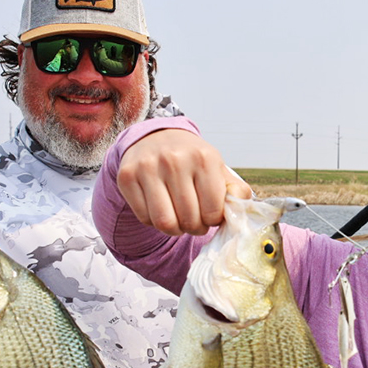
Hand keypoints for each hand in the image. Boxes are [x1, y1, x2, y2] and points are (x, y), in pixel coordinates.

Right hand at [115, 129, 250, 235]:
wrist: (156, 138)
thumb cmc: (192, 161)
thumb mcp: (218, 169)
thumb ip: (236, 192)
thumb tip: (240, 213)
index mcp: (204, 158)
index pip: (212, 212)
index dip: (212, 221)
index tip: (209, 215)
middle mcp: (174, 159)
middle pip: (188, 220)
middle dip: (194, 228)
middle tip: (193, 220)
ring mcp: (148, 167)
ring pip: (164, 223)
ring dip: (174, 230)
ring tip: (178, 220)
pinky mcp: (127, 177)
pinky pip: (144, 219)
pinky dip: (153, 222)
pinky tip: (160, 209)